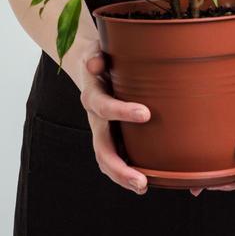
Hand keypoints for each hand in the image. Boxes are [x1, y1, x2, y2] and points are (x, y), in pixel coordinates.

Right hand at [78, 50, 151, 194]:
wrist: (89, 65)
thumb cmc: (101, 56)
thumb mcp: (97, 49)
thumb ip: (97, 55)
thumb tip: (96, 62)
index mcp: (93, 95)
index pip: (104, 106)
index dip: (122, 111)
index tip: (145, 114)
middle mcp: (94, 118)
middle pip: (101, 148)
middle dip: (119, 167)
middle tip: (141, 181)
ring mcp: (100, 130)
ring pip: (105, 160)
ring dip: (121, 176)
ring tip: (142, 187)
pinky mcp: (109, 136)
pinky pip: (112, 159)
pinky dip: (124, 173)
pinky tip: (143, 183)